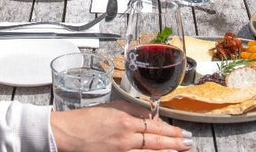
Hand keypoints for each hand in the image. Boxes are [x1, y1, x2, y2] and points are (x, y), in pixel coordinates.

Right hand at [50, 100, 192, 151]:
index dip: (170, 129)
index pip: (154, 125)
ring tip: (181, 150)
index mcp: (124, 118)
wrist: (67, 134)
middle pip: (156, 140)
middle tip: (188, 142)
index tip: (182, 132)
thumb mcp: (112, 107)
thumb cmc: (86, 119)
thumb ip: (132, 111)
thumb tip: (151, 116)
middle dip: (175, 142)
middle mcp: (125, 136)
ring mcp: (121, 150)